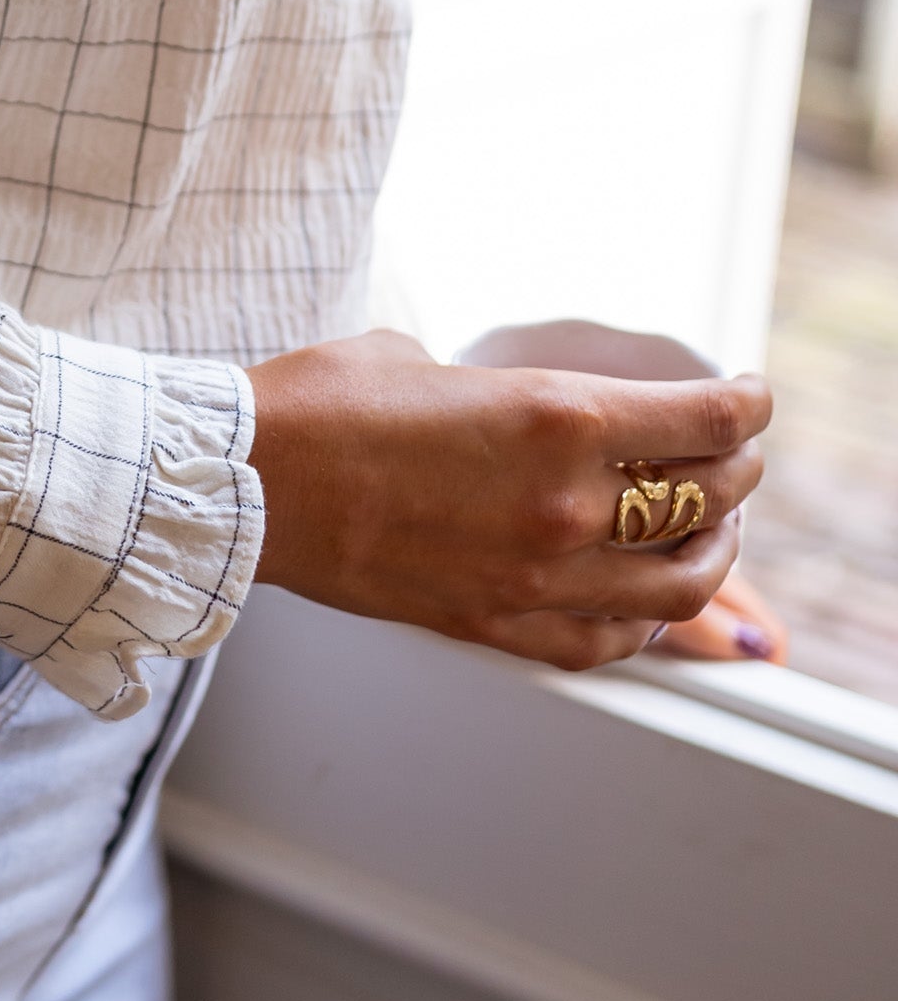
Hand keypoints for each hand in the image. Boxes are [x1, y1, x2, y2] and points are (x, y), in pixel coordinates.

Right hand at [246, 330, 769, 672]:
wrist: (249, 484)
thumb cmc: (323, 405)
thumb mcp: (428, 360)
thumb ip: (501, 392)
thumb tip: (520, 407)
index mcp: (556, 417)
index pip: (707, 420)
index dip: (746, 406)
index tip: (749, 398)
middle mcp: (564, 503)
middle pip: (707, 498)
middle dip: (735, 471)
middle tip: (733, 457)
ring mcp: (535, 577)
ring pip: (679, 584)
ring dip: (709, 553)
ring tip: (706, 535)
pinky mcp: (496, 625)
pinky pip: (609, 640)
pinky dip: (644, 620)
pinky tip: (643, 601)